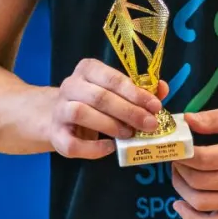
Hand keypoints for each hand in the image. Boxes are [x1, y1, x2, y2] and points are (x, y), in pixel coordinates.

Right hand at [46, 59, 166, 159]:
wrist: (58, 117)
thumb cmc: (95, 103)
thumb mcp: (115, 92)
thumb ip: (139, 90)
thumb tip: (162, 88)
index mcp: (88, 70)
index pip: (112, 78)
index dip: (135, 93)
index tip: (156, 106)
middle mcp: (70, 86)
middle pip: (99, 96)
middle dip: (129, 111)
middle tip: (150, 124)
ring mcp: (60, 110)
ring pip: (81, 113)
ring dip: (110, 125)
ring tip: (129, 134)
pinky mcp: (55, 134)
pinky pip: (72, 144)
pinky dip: (93, 148)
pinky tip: (110, 147)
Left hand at [170, 102, 217, 218]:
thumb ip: (216, 118)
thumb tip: (186, 121)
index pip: (204, 160)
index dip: (183, 154)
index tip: (177, 147)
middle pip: (200, 181)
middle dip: (180, 169)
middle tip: (177, 158)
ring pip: (202, 203)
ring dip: (182, 189)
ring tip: (180, 174)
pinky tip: (181, 205)